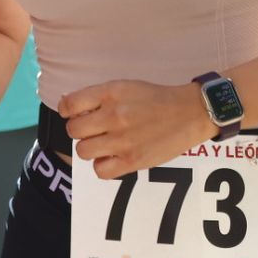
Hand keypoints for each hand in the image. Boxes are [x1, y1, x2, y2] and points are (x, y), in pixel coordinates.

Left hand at [58, 80, 214, 178]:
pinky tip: (112, 158)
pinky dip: (103, 166)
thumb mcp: (126, 86)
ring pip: (83, 151)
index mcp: (110, 93)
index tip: (75, 114)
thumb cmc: (157, 99)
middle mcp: (113, 115)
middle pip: (73, 130)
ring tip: (103, 144)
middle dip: (80, 130)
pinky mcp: (132, 160)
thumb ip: (99, 97)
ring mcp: (122, 140)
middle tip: (93, 130)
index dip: (67, 111)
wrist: (190, 113)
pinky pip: (100, 171)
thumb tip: (70, 107)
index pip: (69, 105)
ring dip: (90, 148)